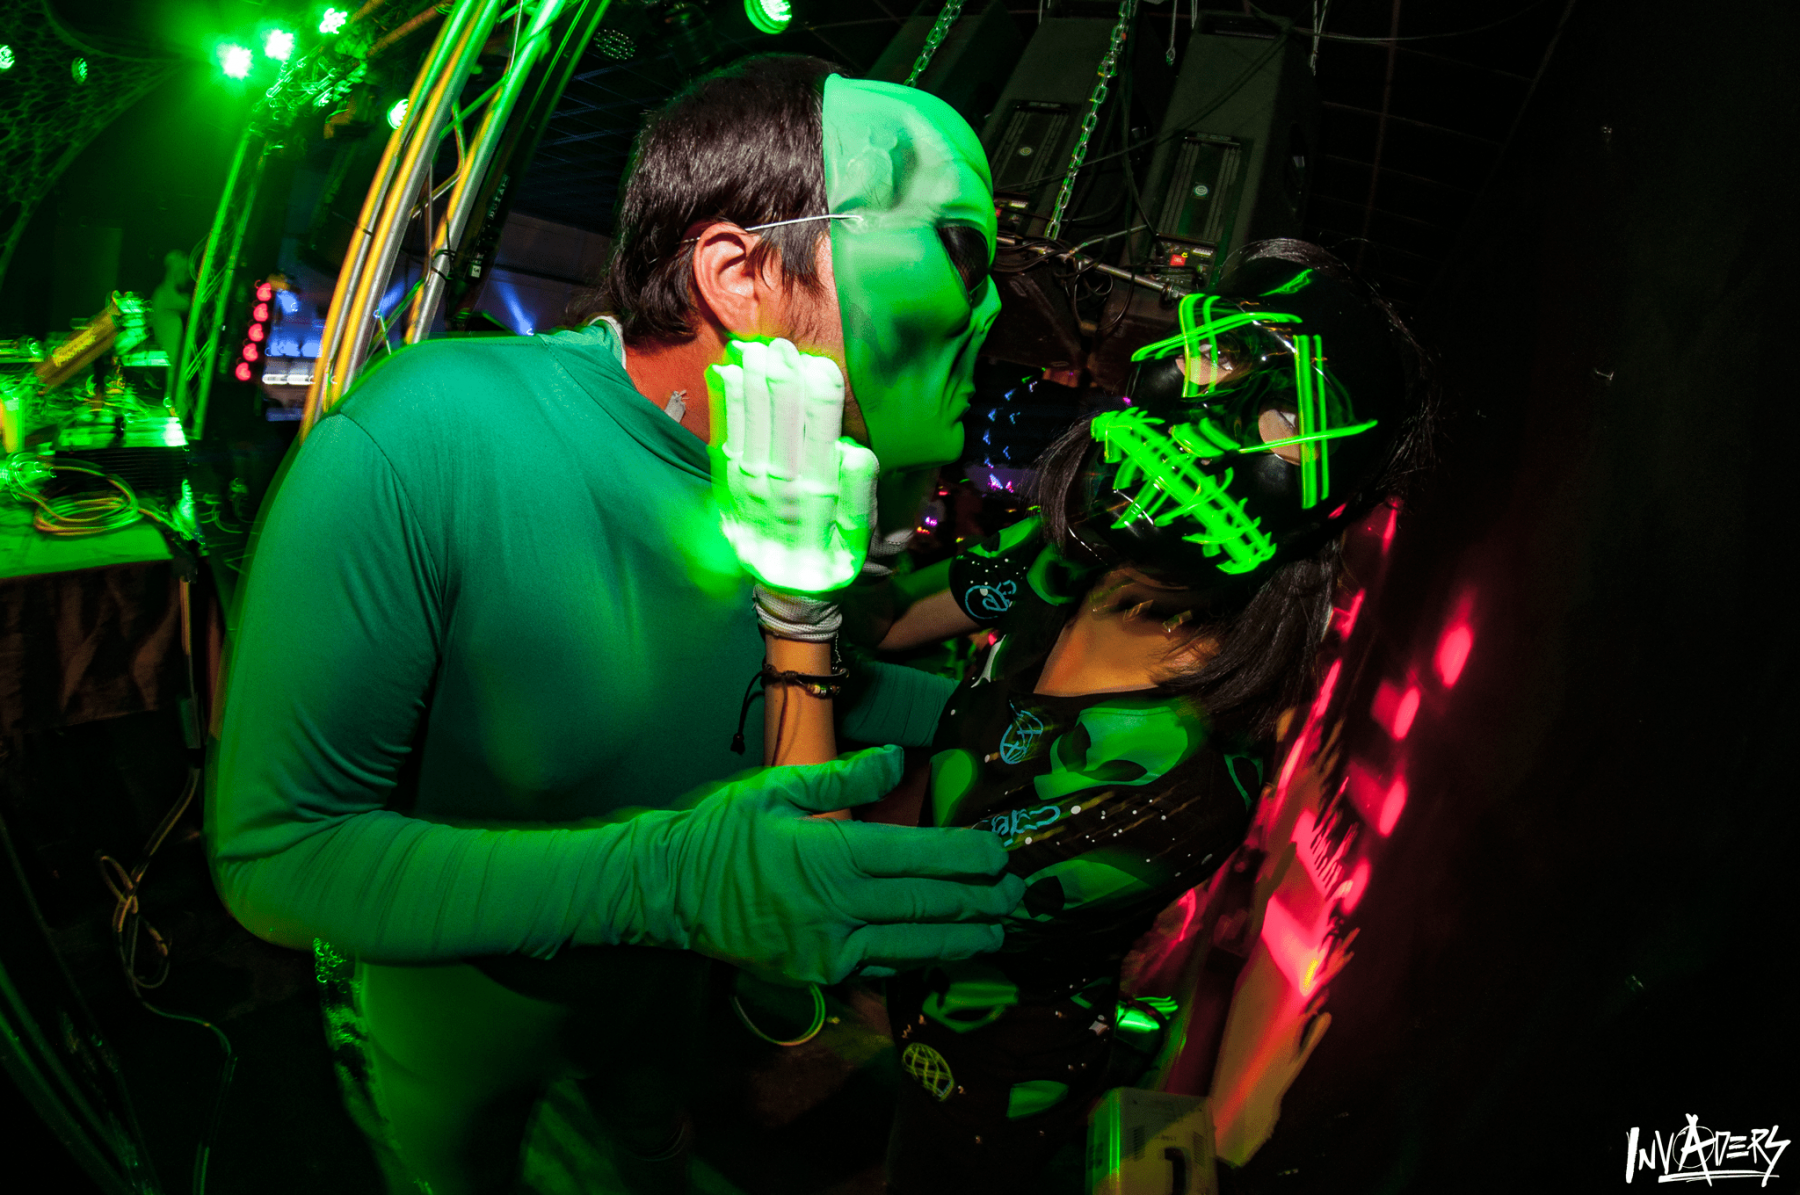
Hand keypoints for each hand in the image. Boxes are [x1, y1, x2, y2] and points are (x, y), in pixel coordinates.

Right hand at [640, 746, 1024, 983]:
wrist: (667, 892)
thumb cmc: (721, 831)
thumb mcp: (777, 788)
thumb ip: (843, 777)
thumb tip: (896, 757)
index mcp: (833, 854)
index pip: (920, 857)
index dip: (968, 858)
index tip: (1002, 855)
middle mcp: (838, 907)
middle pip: (927, 906)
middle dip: (980, 902)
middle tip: (1018, 896)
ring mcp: (828, 947)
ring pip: (913, 947)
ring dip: (962, 939)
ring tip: (997, 933)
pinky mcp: (817, 974)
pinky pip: (880, 968)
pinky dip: (917, 960)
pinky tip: (942, 952)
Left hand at [710, 338, 879, 593]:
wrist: (788, 593)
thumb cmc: (833, 558)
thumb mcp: (859, 539)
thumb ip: (858, 496)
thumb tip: (857, 452)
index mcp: (819, 497)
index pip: (820, 439)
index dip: (819, 402)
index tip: (821, 365)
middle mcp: (782, 488)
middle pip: (781, 427)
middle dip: (781, 384)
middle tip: (782, 346)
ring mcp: (751, 487)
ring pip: (751, 428)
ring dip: (752, 386)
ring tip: (755, 349)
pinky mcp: (730, 487)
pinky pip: (727, 439)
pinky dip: (727, 407)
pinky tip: (728, 374)